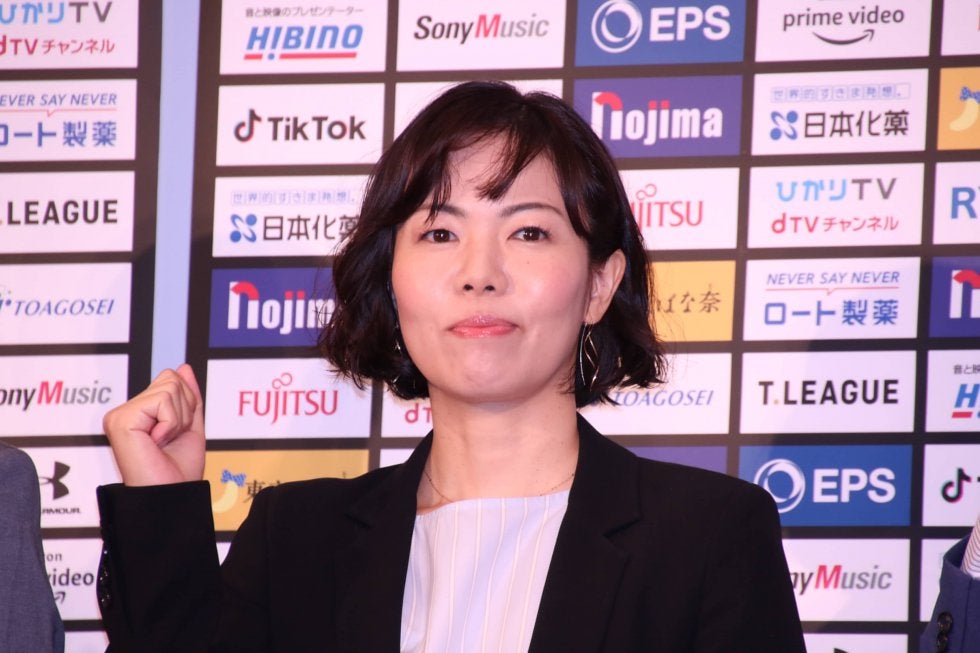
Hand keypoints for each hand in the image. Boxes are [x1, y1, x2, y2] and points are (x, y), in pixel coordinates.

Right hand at [103, 364, 205, 485]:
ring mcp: (119, 415)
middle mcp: (124, 412)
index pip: (171, 380)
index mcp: (138, 413)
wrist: (172, 495)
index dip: (187, 404)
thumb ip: (187, 396)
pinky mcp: (120, 420)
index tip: (177, 432)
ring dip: (178, 419)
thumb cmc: (178, 470)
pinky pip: (162, 400)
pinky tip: (156, 442)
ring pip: (169, 388)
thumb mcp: (190, 426)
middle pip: (171, 380)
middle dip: (184, 411)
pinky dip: (171, 423)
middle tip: (171, 439)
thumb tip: (183, 367)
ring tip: (163, 442)